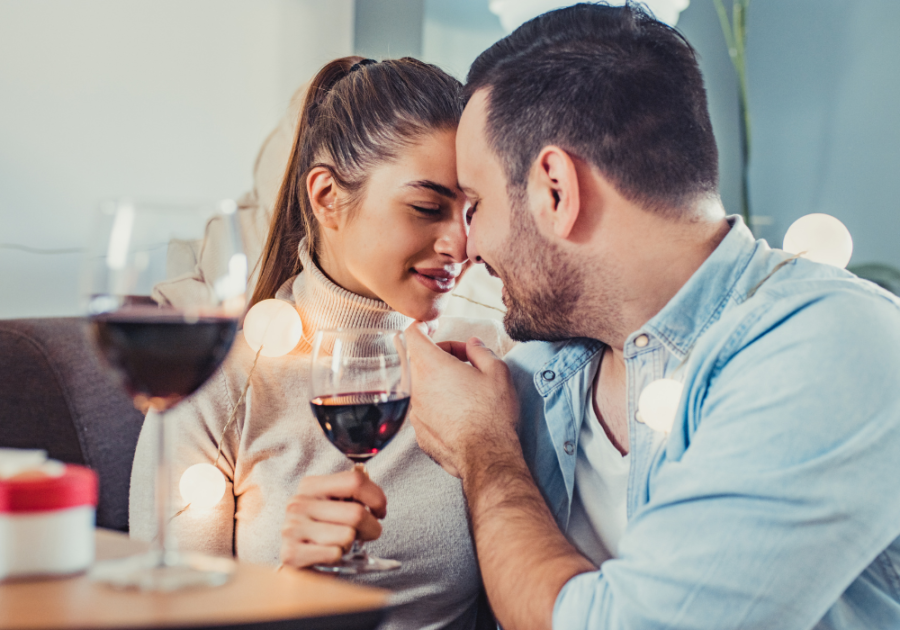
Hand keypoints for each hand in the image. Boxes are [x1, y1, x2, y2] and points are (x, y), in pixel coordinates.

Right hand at [280, 467, 386, 567]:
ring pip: (347, 535)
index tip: (380, 511)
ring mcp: (292, 528)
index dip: (377, 498)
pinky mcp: (291, 553)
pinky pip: (335, 553)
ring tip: (339, 543)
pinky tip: (327, 555)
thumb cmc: (322, 530)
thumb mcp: (333, 505)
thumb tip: (377, 500)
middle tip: (366, 533)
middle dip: (371, 527)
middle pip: (356, 513)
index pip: (355, 481)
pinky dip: (338, 557)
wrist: (295, 564)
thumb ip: (353, 495)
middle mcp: (298, 503)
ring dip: (350, 544)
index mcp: (310, 485)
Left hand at [406, 323, 519, 478]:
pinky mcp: (419, 433)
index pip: (413, 335)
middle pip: (420, 360)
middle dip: (440, 356)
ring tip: (466, 392)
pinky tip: (461, 415)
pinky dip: (438, 406)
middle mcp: (417, 388)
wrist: (487, 456)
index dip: (422, 327)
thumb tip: (473, 344)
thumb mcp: (497, 372)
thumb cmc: (492, 413)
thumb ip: (480, 351)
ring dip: (439, 382)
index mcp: (432, 366)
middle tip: (465, 363)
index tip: (433, 327)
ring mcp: (416, 412)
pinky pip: (426, 410)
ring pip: (423, 386)